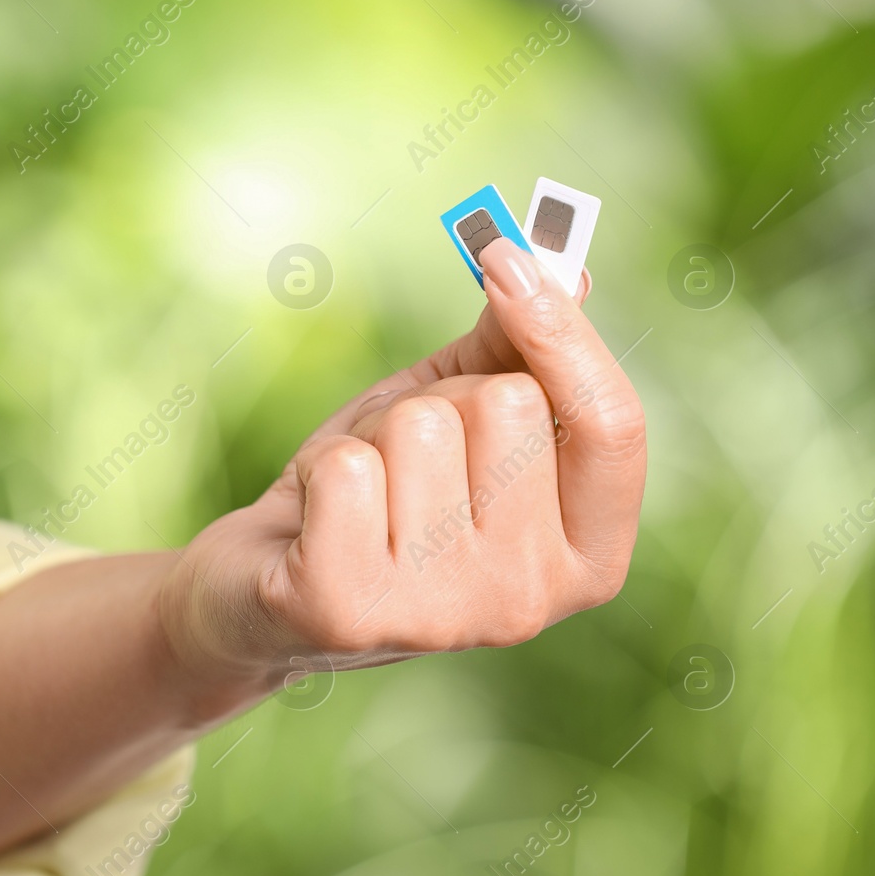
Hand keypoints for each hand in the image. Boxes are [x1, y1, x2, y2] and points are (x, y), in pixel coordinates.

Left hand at [158, 239, 645, 717]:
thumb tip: (567, 271)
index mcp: (584, 560)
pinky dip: (320, 467)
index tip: (506, 258)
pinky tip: (313, 521)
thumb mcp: (453, 418)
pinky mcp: (349, 610)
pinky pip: (347, 467)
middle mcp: (528, 603)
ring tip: (354, 495)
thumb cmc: (375, 494)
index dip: (565, 332)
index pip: (615, 426)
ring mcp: (442, 617)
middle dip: (440, 400)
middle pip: (509, 406)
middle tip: (400, 461)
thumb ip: (516, 350)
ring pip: (421, 429)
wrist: (259, 589)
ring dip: (373, 436)